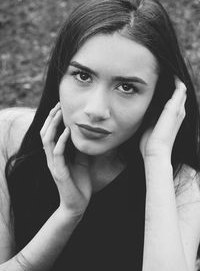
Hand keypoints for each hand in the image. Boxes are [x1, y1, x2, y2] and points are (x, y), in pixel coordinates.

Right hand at [40, 102, 91, 219]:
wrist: (77, 205)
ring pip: (47, 140)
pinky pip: (58, 153)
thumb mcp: (81, 161)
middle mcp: (51, 158)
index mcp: (55, 155)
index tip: (60, 107)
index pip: (49, 133)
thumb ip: (79, 149)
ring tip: (60, 113)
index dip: (52, 120)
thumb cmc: (79, 183)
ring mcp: (53, 165)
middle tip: (58, 105)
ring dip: (53, 126)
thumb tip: (85, 134)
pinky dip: (62, 140)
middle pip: (45, 133)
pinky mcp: (59, 172)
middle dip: (51, 118)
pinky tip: (68, 131)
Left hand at [140, 77, 186, 159]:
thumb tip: (141, 107)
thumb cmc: (150, 142)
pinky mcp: (174, 109)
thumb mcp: (150, 125)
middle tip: (164, 69)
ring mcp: (178, 110)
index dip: (169, 88)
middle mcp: (179, 112)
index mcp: (173, 117)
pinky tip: (170, 73)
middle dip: (173, 81)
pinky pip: (179, 90)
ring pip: (181, 89)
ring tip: (168, 68)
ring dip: (175, 80)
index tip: (160, 78)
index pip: (175, 98)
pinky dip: (176, 81)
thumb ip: (149, 116)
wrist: (155, 152)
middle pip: (180, 92)